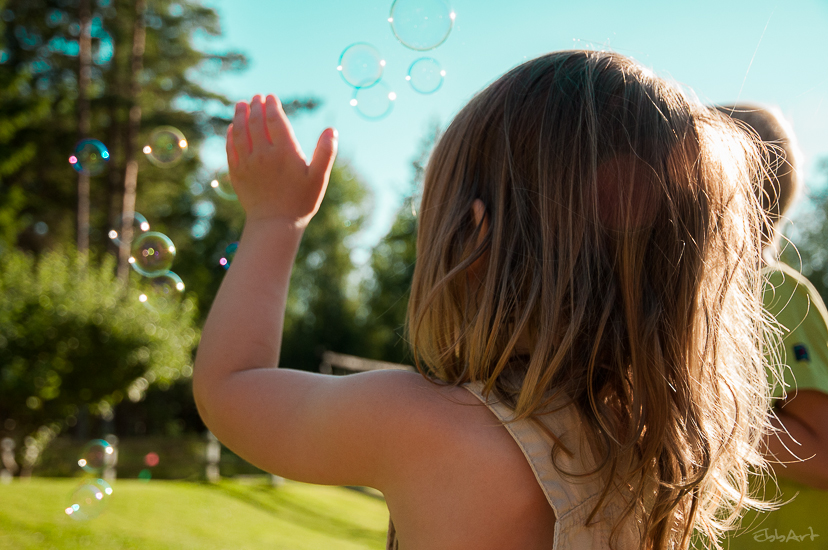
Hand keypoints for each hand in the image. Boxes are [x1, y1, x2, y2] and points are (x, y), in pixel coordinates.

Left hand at [226, 94, 337, 225]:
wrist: (275, 224)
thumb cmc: (301, 201)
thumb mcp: (319, 178)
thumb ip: (326, 153)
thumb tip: (332, 130)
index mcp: (284, 152)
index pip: (275, 120)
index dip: (272, 106)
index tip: (271, 97)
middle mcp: (263, 154)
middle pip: (255, 122)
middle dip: (255, 106)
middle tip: (256, 97)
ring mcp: (247, 163)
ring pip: (240, 132)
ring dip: (239, 116)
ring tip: (241, 105)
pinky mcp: (237, 173)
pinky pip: (231, 148)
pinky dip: (231, 135)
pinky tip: (232, 129)